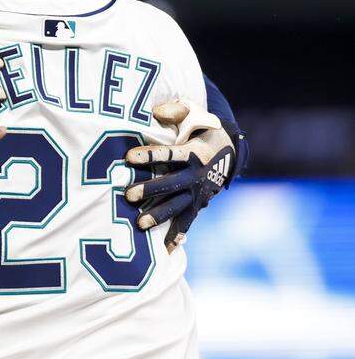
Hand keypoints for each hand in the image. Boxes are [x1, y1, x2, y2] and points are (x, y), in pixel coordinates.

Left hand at [124, 100, 235, 252]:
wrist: (229, 149)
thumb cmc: (201, 127)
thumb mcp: (193, 112)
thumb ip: (175, 109)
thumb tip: (156, 112)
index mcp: (193, 151)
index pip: (168, 153)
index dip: (149, 155)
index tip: (128, 157)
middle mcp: (196, 174)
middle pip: (170, 183)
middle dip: (150, 190)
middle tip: (128, 195)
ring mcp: (198, 192)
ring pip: (177, 206)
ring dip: (159, 215)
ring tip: (140, 224)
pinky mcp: (198, 204)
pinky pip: (188, 221)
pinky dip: (178, 235)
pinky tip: (167, 249)